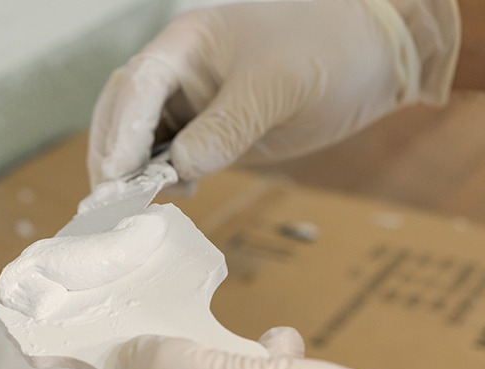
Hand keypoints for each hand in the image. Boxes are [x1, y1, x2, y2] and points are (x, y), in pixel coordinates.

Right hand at [87, 0, 459, 185]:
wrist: (374, 57)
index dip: (121, 131)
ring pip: (137, 139)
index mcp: (186, 44)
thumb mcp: (279, 87)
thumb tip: (179, 167)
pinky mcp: (206, 131)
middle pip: (121, 113)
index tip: (116, 176)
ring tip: (136, 207)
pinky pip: (166, 156)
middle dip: (111, 157)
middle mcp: (177, 71)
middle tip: (111, 204)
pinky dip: (159, 179)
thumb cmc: (330, 52)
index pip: (137, 86)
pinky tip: (175, 195)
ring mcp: (189, 102)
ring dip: (130, 174)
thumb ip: (227, 126)